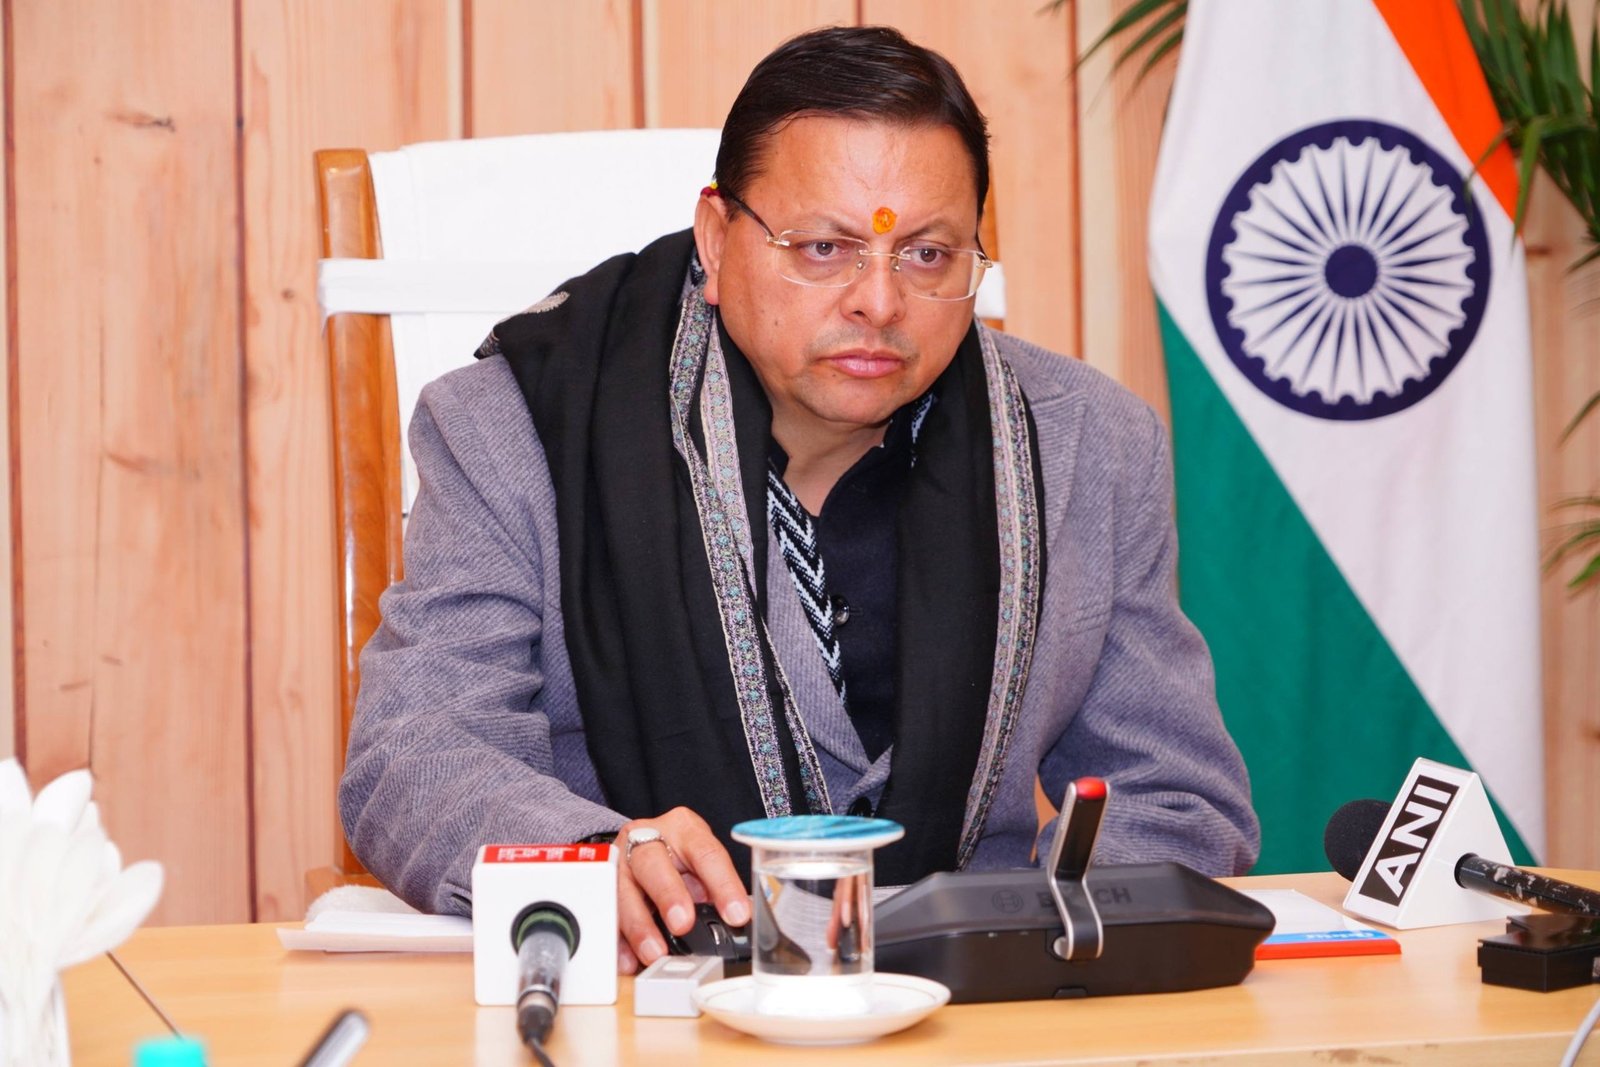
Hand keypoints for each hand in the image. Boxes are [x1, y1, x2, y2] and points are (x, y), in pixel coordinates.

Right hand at [615, 807, 749, 974]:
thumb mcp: (702, 864)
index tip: (737, 914)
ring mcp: (620, 860)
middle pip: (652, 862)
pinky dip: (618, 940)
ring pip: (622, 889)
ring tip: (655, 952)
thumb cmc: (679, 858)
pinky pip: (605, 913)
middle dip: (668, 895)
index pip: (706, 852)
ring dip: (639, 925)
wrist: (642, 847)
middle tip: (683, 925)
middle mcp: (647, 838)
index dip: (723, 884)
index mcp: (683, 829)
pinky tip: (629, 958)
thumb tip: (739, 922)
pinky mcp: (600, 884)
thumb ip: (716, 890)